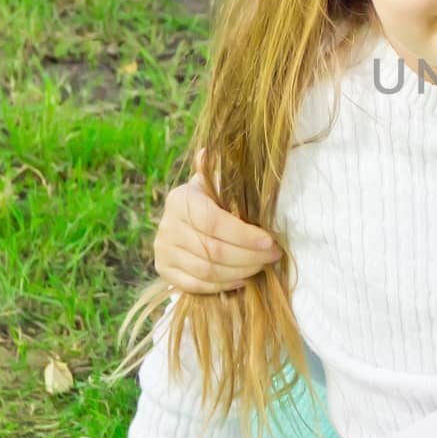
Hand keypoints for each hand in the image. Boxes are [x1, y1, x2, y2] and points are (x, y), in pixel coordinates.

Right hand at [154, 171, 279, 293]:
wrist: (185, 219)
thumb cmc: (212, 198)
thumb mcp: (216, 182)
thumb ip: (220, 172)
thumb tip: (210, 152)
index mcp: (181, 199)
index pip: (214, 222)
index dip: (244, 235)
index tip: (271, 241)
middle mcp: (167, 225)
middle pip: (213, 250)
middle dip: (249, 256)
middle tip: (273, 256)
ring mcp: (162, 250)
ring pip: (206, 271)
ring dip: (240, 272)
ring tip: (261, 267)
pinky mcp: (163, 270)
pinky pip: (195, 285)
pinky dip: (222, 286)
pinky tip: (242, 280)